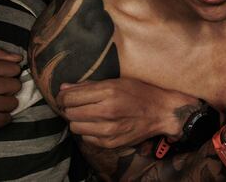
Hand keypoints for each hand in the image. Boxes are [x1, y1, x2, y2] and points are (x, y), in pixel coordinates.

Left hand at [57, 78, 206, 148]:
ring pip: (75, 127)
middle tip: (78, 105)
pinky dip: (89, 131)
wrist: (162, 112)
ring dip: (78, 121)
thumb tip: (63, 87)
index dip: (63, 97)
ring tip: (89, 115)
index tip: (65, 97)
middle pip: (70, 113)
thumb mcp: (117, 82)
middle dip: (70, 108)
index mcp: (109, 91)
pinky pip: (86, 138)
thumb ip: (89, 85)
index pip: (70, 97)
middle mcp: (107, 111)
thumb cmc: (140, 93)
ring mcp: (109, 129)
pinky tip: (99, 124)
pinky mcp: (111, 143)